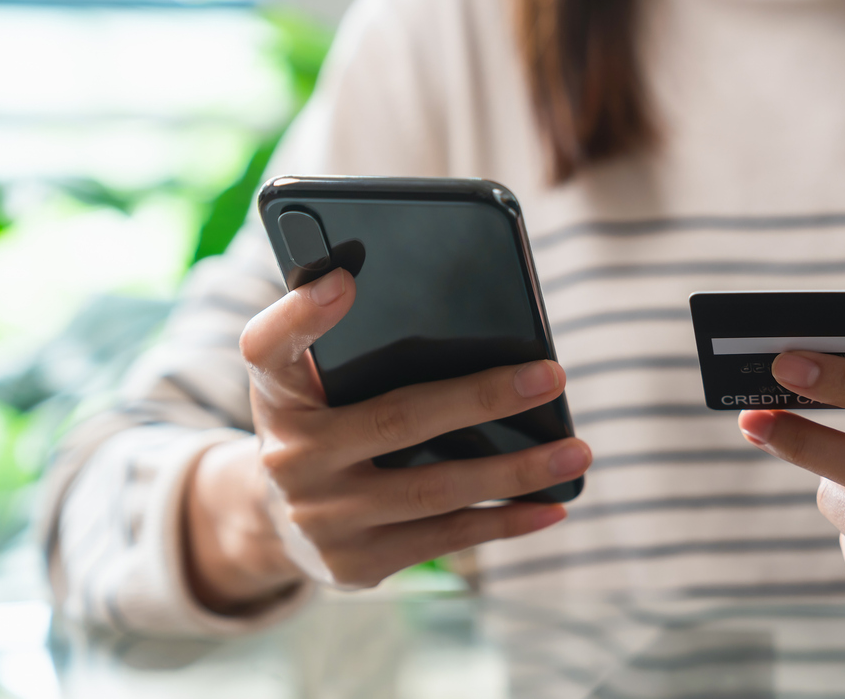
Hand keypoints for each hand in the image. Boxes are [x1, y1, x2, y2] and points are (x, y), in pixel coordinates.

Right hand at [183, 268, 590, 612]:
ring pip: (435, 489)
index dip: (301, 314)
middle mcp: (290, 455)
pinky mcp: (355, 562)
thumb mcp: (310, 378)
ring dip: (515, 471)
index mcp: (277, 392)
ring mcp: (323, 516)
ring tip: (576, 449)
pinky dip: (504, 521)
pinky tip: (550, 505)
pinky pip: (443, 538)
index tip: (344, 282)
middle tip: (552, 376)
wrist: (273, 520)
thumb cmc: (319, 420)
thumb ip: (349, 341)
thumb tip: (465, 314)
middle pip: (398, 420)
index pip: (269, 347)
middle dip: (484, 398)